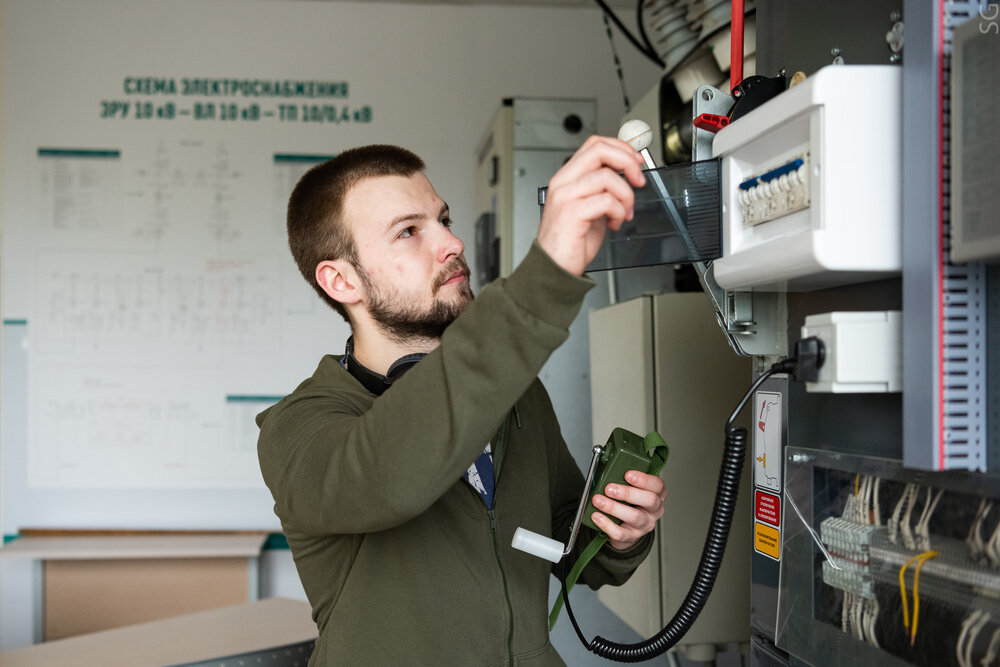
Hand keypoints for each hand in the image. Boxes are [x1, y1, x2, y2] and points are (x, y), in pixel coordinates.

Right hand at [536, 135, 645, 275]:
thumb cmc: (571, 241)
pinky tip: (615, 223)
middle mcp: (564, 182)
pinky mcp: (572, 213)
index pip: (595, 144)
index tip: (636, 161)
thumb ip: (602, 188)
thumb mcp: (589, 206)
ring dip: (626, 195)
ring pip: (607, 176)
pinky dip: (619, 212)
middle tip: (638, 180)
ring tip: (624, 212)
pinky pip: (607, 201)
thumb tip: (626, 175)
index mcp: (567, 177)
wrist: (554, 267)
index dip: (620, 148)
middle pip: (600, 150)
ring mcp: (566, 196)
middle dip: (627, 162)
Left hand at [590, 470, 665, 550]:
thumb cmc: (629, 504)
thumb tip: (608, 466)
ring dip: (613, 507)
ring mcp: (644, 525)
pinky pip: (620, 532)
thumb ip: (626, 479)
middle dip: (628, 493)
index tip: (628, 474)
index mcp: (657, 494)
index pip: (657, 485)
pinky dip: (606, 524)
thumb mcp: (632, 489)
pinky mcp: (631, 537)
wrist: (627, 529)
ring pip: (634, 516)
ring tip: (598, 500)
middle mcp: (654, 510)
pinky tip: (596, 516)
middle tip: (609, 488)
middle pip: (649, 500)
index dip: (644, 479)